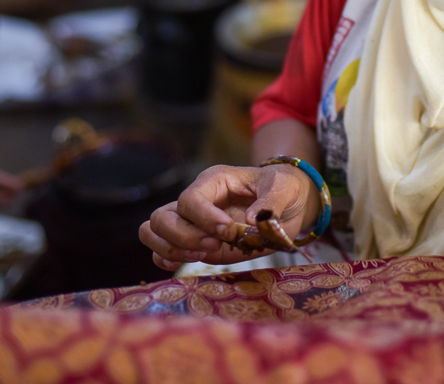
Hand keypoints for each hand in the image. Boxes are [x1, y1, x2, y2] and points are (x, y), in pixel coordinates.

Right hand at [139, 164, 317, 271]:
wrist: (290, 202)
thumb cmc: (285, 188)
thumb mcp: (286, 188)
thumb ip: (272, 203)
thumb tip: (252, 221)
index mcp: (214, 181)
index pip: (190, 199)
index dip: (204, 219)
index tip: (228, 232)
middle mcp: (197, 200)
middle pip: (162, 216)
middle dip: (184, 236)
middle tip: (214, 246)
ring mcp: (193, 222)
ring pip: (153, 231)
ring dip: (172, 249)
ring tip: (202, 255)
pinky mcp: (196, 242)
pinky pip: (161, 250)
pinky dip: (166, 259)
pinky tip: (189, 263)